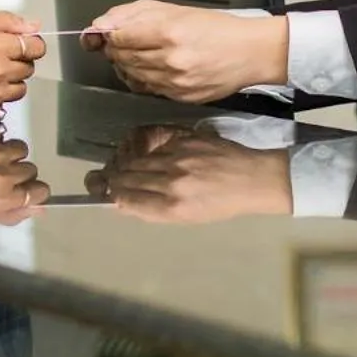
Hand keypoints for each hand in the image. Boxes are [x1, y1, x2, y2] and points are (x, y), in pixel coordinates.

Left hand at [0, 125, 48, 224]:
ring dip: (8, 152)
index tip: (22, 187)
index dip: (33, 189)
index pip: (40, 191)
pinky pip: (1, 135)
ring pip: (20, 148)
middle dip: (18, 171)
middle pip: (30, 169)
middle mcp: (4, 174)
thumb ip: (12, 213)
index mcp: (4, 198)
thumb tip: (41, 209)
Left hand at [85, 0, 287, 103]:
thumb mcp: (174, 9)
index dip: (110, 35)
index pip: (119, 37)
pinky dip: (143, 79)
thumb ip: (132, 14)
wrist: (249, 52)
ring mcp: (176, 82)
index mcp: (169, 32)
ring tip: (144, 53)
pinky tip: (154, 68)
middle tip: (126, 41)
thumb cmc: (216, 29)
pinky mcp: (181, 97)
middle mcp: (171, 60)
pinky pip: (148, 90)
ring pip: (132, 76)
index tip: (111, 33)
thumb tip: (101, 25)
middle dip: (117, 49)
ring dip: (128, 65)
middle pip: (122, 58)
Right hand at [85, 125, 293, 223]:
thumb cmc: (220, 205)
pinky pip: (151, 143)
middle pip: (125, 177)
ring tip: (121, 166)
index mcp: (172, 207)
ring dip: (124, 163)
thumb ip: (152, 210)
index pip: (125, 198)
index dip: (110, 194)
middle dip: (111, 178)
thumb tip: (121, 202)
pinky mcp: (184, 138)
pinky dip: (142, 149)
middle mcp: (171, 181)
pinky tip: (142, 153)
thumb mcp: (186, 218)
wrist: (252, 180)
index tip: (103, 192)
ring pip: (135, 159)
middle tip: (104, 178)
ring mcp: (177, 157)